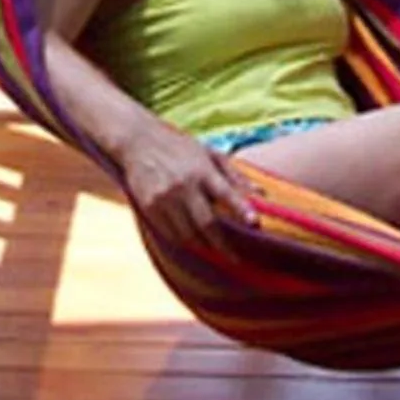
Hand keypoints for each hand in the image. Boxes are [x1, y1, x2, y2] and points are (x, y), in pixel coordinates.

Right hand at [121, 123, 260, 245]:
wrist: (138, 141)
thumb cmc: (180, 147)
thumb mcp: (209, 153)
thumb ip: (235, 175)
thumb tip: (261, 193)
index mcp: (202, 169)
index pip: (227, 193)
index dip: (242, 209)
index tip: (256, 224)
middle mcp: (184, 185)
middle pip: (207, 223)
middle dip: (222, 244)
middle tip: (235, 258)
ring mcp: (165, 198)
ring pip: (188, 234)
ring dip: (203, 245)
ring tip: (213, 248)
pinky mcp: (149, 207)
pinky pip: (170, 233)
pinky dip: (183, 240)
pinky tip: (191, 239)